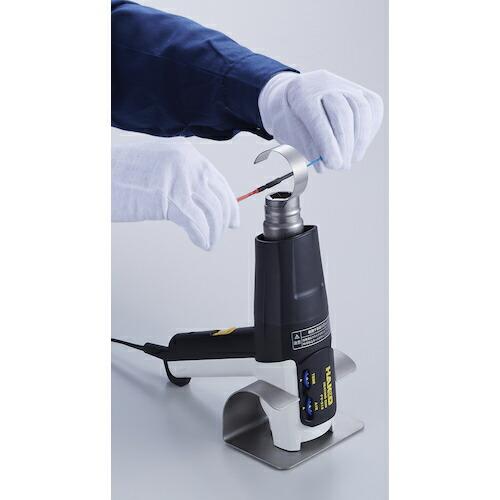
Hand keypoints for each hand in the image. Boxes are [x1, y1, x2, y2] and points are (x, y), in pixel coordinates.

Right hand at [112, 138, 238, 249]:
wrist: (95, 175)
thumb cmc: (117, 173)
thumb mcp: (154, 165)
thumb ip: (177, 176)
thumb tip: (197, 197)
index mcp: (184, 152)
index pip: (217, 179)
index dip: (228, 202)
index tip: (231, 217)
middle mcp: (187, 162)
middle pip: (219, 196)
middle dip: (224, 218)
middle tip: (224, 231)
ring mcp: (180, 180)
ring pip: (212, 212)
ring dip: (213, 231)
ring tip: (208, 242)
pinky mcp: (171, 201)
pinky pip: (197, 224)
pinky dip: (202, 237)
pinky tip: (201, 243)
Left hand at [258, 70, 383, 171]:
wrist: (292, 99)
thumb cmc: (288, 120)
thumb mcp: (288, 134)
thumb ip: (305, 147)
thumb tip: (325, 165)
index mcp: (299, 91)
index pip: (317, 118)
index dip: (327, 143)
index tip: (333, 164)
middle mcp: (322, 82)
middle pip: (342, 112)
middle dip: (344, 144)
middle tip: (341, 166)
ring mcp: (342, 84)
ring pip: (361, 109)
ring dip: (359, 140)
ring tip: (350, 159)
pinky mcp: (359, 91)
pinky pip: (372, 109)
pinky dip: (367, 131)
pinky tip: (358, 147)